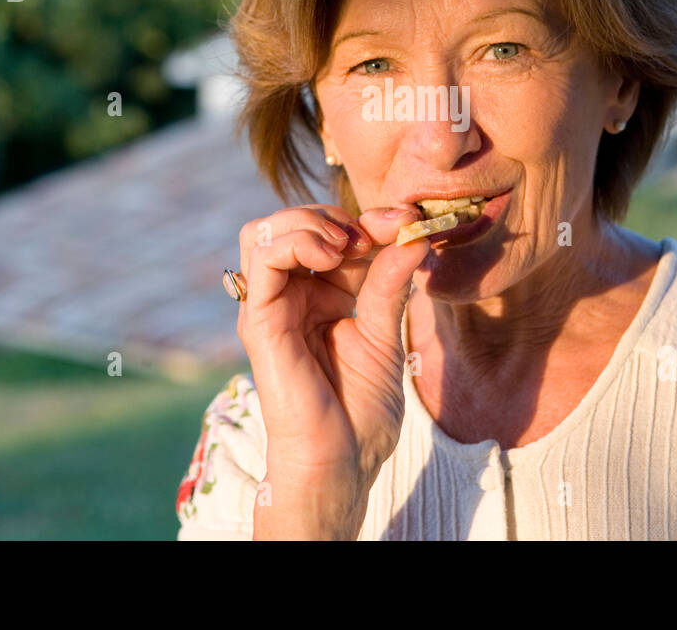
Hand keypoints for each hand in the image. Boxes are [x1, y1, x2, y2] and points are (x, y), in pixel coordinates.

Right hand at [236, 203, 427, 536]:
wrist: (341, 462)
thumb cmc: (360, 411)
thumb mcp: (385, 333)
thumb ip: (390, 283)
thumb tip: (415, 234)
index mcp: (319, 297)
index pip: (331, 234)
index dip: (369, 220)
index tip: (408, 223)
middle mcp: (290, 297)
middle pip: (294, 222)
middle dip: (338, 215)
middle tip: (375, 235)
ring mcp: (271, 306)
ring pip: (268, 230)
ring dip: (310, 221)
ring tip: (347, 245)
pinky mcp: (260, 320)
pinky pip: (263, 257)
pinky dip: (297, 241)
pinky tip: (332, 256)